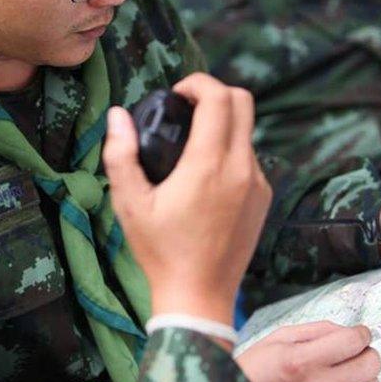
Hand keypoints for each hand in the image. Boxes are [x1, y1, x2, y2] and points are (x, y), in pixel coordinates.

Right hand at [103, 73, 271, 326]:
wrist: (198, 297)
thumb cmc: (160, 252)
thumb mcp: (130, 204)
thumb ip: (121, 155)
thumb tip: (117, 115)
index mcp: (209, 165)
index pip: (219, 97)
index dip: (197, 83)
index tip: (176, 95)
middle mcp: (241, 169)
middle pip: (243, 102)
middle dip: (214, 94)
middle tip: (185, 110)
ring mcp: (257, 184)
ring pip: (247, 131)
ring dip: (222, 125)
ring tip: (190, 148)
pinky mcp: (263, 199)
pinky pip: (250, 159)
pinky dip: (230, 152)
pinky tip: (206, 177)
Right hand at [236, 322, 380, 381]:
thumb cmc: (256, 370)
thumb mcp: (278, 338)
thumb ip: (317, 330)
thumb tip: (349, 331)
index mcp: (302, 360)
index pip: (353, 341)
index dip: (361, 332)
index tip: (359, 333)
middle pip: (370, 363)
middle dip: (365, 352)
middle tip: (352, 353)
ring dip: (363, 376)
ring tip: (345, 374)